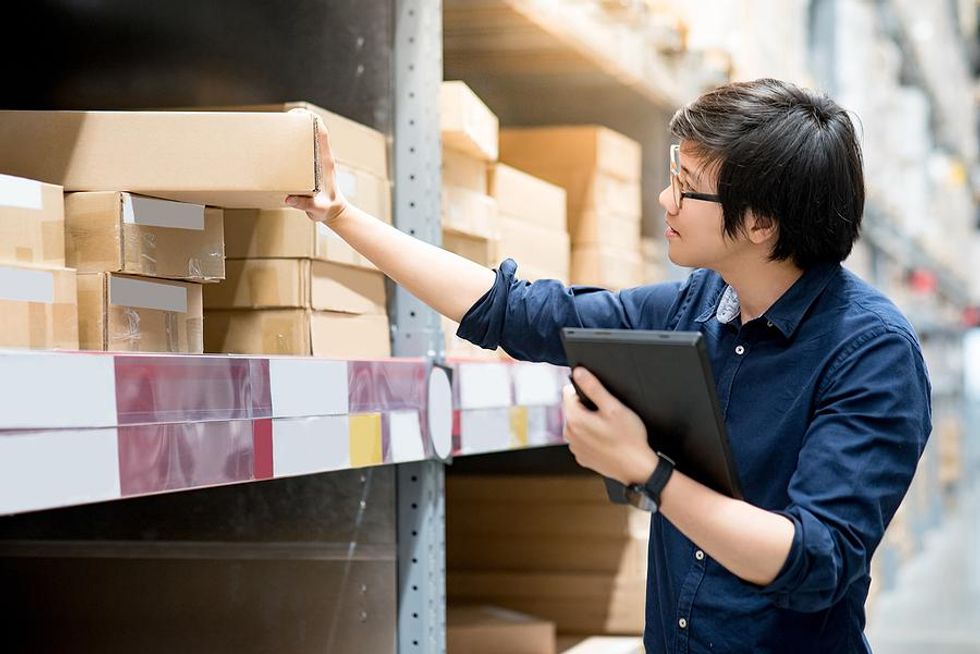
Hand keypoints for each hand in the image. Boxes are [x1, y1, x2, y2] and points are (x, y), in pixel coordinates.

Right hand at [284, 109, 349, 223]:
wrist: (334, 212)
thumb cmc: (326, 209)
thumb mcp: (316, 209)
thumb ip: (304, 204)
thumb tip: (289, 198)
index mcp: (325, 161)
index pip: (322, 132)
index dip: (312, 119)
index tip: (297, 114)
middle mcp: (322, 156)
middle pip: (315, 128)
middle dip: (300, 119)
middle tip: (282, 118)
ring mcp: (318, 158)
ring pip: (310, 135)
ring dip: (297, 127)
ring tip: (279, 126)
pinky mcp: (313, 164)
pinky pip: (305, 146)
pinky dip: (295, 139)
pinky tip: (281, 142)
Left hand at [562, 367, 658, 484]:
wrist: (636, 468)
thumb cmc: (628, 439)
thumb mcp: (613, 407)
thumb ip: (593, 387)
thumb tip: (579, 372)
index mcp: (574, 419)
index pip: (568, 393)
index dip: (585, 391)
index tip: (600, 399)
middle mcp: (570, 434)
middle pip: (573, 409)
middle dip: (587, 407)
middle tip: (608, 415)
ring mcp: (575, 447)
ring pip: (578, 424)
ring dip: (589, 422)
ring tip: (609, 428)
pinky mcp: (582, 456)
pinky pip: (583, 439)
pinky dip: (591, 437)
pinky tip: (607, 440)